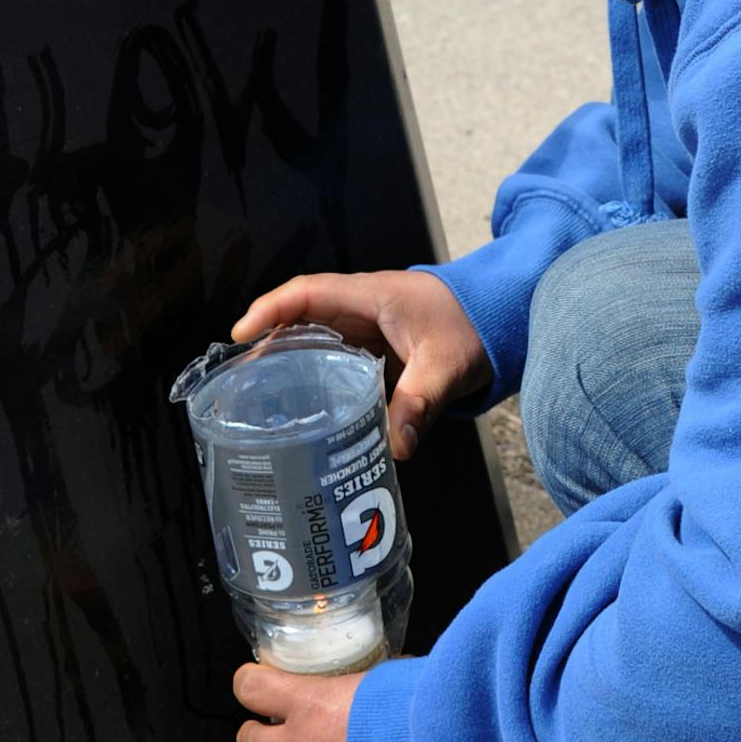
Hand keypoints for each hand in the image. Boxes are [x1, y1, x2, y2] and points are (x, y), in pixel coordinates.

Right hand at [233, 270, 489, 460]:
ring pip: (314, 337)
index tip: (241, 334)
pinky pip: (335, 356)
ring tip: (259, 396)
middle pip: (300, 317)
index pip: (307, 293)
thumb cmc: (472, 327)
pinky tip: (306, 407)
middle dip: (268, 343)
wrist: (501, 318)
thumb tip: (397, 448)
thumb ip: (420, 403)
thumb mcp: (447, 366)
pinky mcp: (375, 346)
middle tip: (240, 379)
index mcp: (370, 296)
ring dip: (288, 360)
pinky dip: (315, 375)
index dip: (270, 310)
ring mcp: (366, 326)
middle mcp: (361, 306)